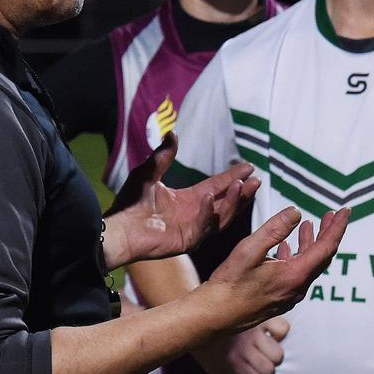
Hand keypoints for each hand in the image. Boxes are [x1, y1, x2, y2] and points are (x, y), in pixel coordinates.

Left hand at [102, 133, 259, 267]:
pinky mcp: (186, 241)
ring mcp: (193, 229)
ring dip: (233, 202)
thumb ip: (163, 156)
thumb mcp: (149, 173)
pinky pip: (202, 227)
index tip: (249, 167)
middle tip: (256, 180)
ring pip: (222, 217)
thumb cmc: (130, 202)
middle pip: (226, 203)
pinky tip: (210, 198)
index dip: (232, 177)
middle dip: (242, 192)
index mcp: (188, 200)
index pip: (217, 187)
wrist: (117, 225)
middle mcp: (195, 215)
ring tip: (242, 186)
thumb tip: (173, 132)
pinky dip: (207, 213)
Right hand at [198, 316, 289, 373]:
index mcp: (255, 320)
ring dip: (264, 369)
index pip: (282, 330)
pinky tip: (246, 371)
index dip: (278, 335)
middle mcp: (250, 336)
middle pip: (278, 355)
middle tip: (265, 355)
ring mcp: (240, 353)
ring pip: (268, 370)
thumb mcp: (243, 311)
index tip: (270, 336)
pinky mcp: (231, 367)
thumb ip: (263, 318)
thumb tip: (281, 331)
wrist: (194, 326)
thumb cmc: (223, 321)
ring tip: (257, 365)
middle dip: (273, 357)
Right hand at [204, 206, 350, 333]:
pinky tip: (285, 247)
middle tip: (331, 215)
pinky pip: (296, 275)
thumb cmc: (229, 284)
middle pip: (321, 257)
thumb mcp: (250, 249)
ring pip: (308, 266)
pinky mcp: (279, 300)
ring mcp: (289, 296)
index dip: (337, 227)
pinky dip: (296, 257)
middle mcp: (297, 288)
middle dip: (327, 234)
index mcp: (295, 275)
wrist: (214, 316)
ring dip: (310, 244)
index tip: (346, 211)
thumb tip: (296, 213)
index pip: (326, 247)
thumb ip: (275, 230)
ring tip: (308, 226)